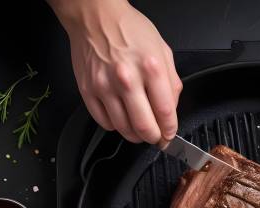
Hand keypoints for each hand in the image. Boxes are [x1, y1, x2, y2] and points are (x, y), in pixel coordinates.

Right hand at [49, 0, 181, 142]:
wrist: (95, 17)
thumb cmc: (129, 30)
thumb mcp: (162, 50)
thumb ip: (171, 82)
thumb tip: (171, 110)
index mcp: (151, 67)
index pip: (165, 112)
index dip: (170, 130)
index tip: (169, 134)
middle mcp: (127, 78)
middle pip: (144, 126)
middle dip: (154, 138)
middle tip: (156, 137)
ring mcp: (105, 86)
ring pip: (124, 129)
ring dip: (135, 135)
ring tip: (139, 130)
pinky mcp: (88, 91)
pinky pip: (104, 122)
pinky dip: (115, 126)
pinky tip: (121, 117)